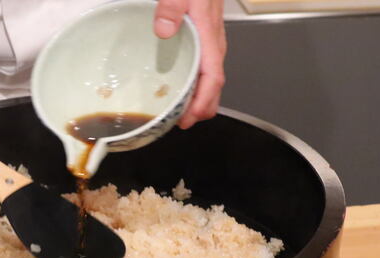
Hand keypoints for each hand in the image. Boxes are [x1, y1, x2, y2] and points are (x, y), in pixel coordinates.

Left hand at [154, 0, 226, 128]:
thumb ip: (171, 8)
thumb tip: (164, 30)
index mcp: (210, 37)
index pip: (213, 78)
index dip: (203, 102)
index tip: (190, 117)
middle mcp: (213, 44)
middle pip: (214, 86)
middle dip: (202, 109)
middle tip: (182, 124)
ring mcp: (210, 43)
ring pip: (210, 80)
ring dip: (199, 100)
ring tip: (181, 114)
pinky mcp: (204, 39)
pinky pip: (204, 69)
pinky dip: (197, 86)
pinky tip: (182, 89)